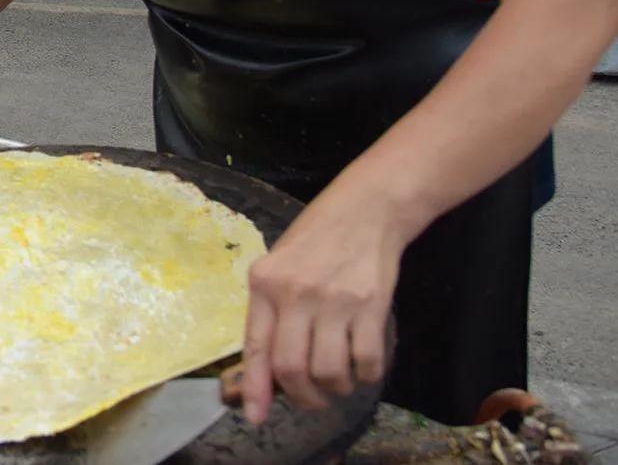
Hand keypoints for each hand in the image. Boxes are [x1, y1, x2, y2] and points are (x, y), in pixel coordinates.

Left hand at [240, 177, 410, 422]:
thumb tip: (267, 372)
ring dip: (335, 390)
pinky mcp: (371, 305)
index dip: (256, 388)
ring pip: (328, 372)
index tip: (257, 418)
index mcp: (264, 283)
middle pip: (291, 368)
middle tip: (312, 399)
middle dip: (302, 397)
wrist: (366, 209)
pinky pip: (366, 361)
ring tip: (338, 381)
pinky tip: (362, 365)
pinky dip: (365, 375)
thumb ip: (270, 314)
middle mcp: (294, 292)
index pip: (256, 346)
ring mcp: (334, 299)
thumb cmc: (316, 240)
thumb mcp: (278, 267)